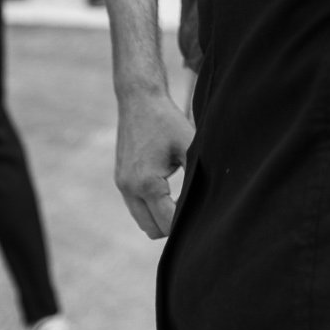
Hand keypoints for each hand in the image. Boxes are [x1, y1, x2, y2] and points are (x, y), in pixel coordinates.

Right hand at [114, 89, 194, 237]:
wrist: (139, 101)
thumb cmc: (167, 121)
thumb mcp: (189, 144)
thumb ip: (196, 174)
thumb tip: (209, 199)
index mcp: (148, 183)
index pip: (167, 223)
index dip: (186, 224)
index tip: (202, 215)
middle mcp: (130, 188)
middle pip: (152, 229)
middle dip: (172, 225)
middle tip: (192, 211)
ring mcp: (122, 185)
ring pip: (142, 221)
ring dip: (159, 217)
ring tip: (181, 202)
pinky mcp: (120, 179)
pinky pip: (135, 207)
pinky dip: (150, 207)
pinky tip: (168, 194)